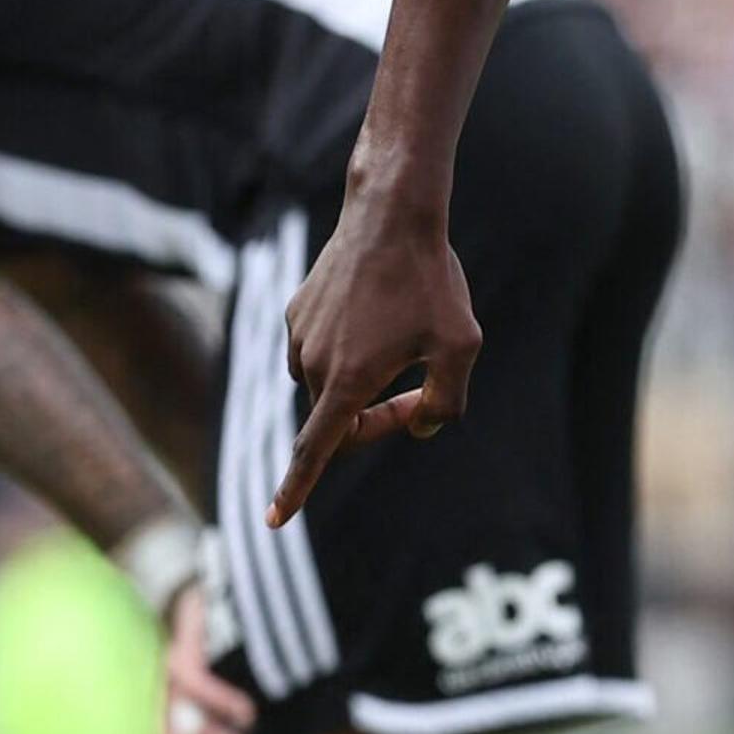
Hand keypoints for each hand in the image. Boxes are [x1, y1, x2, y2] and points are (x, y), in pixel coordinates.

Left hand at [148, 584, 271, 733]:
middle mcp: (174, 710)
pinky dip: (220, 702)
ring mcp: (177, 679)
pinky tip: (250, 711)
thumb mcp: (254, 700)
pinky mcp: (186, 642)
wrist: (219, 575)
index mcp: (182, 730)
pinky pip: (193, 681)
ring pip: (188, 732)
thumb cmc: (245, 646)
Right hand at [271, 190, 478, 525]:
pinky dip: (346, 348)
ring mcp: (298, 334)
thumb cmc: (430, 280)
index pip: (316, 450)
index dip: (295, 490)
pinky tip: (376, 310)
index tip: (272, 521)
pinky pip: (318, 349)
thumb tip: (421, 427)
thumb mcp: (461, 345)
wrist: (390, 212)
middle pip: (339, 420)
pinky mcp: (296, 309)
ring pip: (328, 384)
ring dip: (361, 380)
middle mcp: (312, 362)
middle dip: (377, 418)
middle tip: (421, 395)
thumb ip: (444, 400)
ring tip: (401, 334)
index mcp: (347, 380)